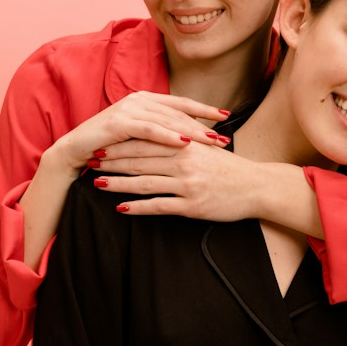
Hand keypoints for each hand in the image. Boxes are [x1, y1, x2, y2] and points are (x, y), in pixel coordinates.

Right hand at [54, 93, 229, 175]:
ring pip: (168, 119)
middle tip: (224, 136)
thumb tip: (188, 136)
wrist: (75, 151)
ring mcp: (129, 108)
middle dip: (204, 124)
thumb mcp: (138, 137)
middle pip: (178, 112)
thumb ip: (159, 130)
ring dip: (192, 131)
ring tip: (212, 141)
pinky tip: (185, 143)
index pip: (181, 103)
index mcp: (146, 100)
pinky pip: (150, 129)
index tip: (226, 116)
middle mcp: (139, 99)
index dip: (204, 109)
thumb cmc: (108, 147)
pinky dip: (169, 135)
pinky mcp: (119, 122)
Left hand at [92, 138, 265, 221]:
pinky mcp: (192, 205)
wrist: (257, 187)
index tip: (101, 143)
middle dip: (112, 160)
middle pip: (139, 159)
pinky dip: (137, 207)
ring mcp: (187, 184)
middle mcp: (184, 161)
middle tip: (89, 160)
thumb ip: (181, 140)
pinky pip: (158, 206)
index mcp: (186, 144)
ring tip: (97, 183)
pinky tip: (121, 209)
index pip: (145, 140)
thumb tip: (155, 136)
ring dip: (118, 183)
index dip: (121, 142)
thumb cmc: (229, 168)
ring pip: (144, 182)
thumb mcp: (206, 147)